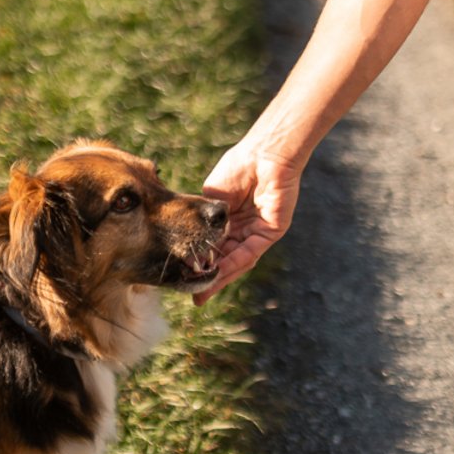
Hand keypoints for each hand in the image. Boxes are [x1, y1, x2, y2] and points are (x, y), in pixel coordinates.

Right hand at [194, 139, 303, 305]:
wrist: (264, 156)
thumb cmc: (238, 168)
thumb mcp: (211, 198)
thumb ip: (203, 220)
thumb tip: (188, 243)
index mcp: (229, 220)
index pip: (213, 247)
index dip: (199, 262)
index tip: (183, 276)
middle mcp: (243, 229)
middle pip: (224, 259)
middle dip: (209, 279)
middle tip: (193, 297)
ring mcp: (257, 233)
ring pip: (236, 261)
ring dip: (220, 278)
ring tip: (203, 294)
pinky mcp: (271, 233)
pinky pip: (250, 253)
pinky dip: (233, 265)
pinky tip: (218, 274)